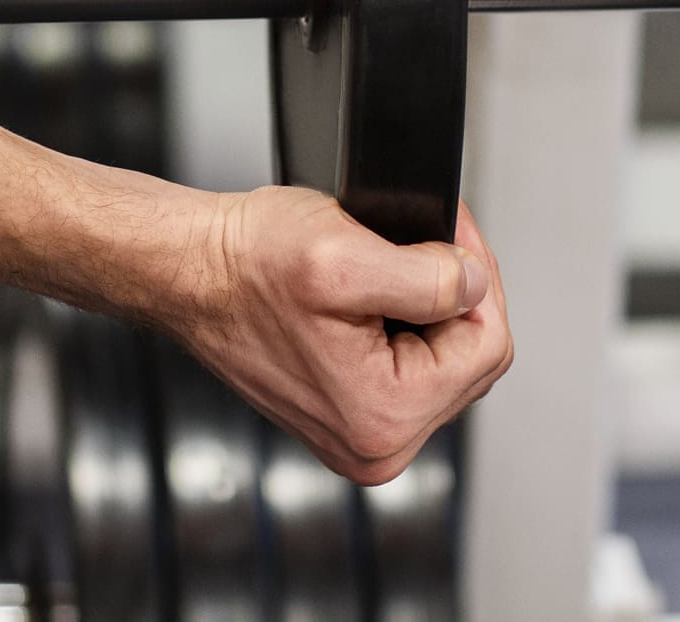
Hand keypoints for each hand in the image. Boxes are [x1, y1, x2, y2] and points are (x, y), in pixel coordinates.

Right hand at [171, 186, 512, 485]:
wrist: (188, 272)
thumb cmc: (243, 266)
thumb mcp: (344, 256)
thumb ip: (430, 278)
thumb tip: (477, 284)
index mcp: (384, 418)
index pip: (490, 347)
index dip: (478, 276)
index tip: (445, 233)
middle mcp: (376, 445)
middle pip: (472, 359)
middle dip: (454, 292)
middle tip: (417, 241)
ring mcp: (363, 436)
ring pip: (447, 361)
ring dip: (429, 306)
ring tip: (384, 267)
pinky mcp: (350, 415)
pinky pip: (412, 368)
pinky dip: (404, 322)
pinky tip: (370, 296)